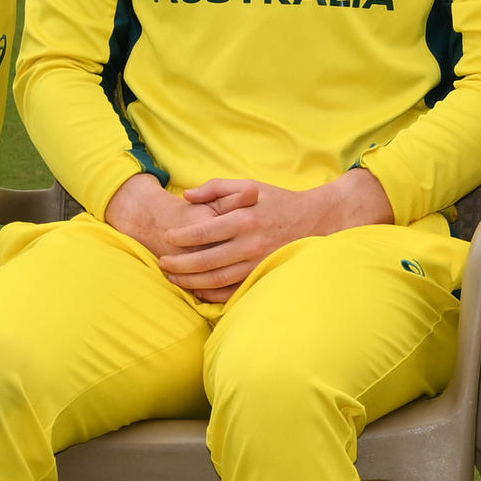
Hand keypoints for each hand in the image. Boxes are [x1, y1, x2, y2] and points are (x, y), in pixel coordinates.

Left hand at [130, 171, 390, 306]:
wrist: (318, 219)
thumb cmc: (279, 201)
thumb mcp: (250, 185)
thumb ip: (217, 188)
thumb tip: (187, 196)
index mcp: (244, 219)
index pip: (202, 233)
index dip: (180, 238)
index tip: (168, 238)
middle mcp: (251, 244)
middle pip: (205, 261)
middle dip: (179, 265)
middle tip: (163, 263)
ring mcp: (258, 263)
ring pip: (216, 279)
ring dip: (191, 281)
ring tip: (174, 278)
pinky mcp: (265, 275)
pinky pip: (234, 290)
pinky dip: (213, 294)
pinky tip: (199, 290)